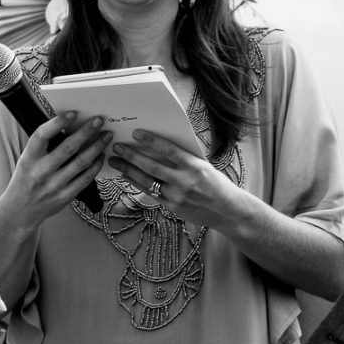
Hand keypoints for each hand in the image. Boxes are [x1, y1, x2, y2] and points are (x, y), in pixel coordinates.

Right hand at [0, 112, 111, 230]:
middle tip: (99, 120)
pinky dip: (95, 166)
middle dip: (86, 132)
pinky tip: (101, 156)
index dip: (58, 122)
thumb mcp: (27, 160)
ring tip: (106, 136)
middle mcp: (41, 171)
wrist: (20, 210)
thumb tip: (68, 127)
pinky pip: (85, 179)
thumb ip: (44, 147)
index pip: (42, 135)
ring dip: (97, 147)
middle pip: (68, 147)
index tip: (73, 113)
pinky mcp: (64, 197)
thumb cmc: (25, 179)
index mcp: (29, 158)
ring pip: (81, 162)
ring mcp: (54, 185)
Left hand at [109, 130, 244, 228]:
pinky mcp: (173, 207)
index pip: (169, 150)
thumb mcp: (203, 165)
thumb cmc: (216, 183)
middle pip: (152, 166)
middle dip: (131, 156)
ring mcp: (177, 196)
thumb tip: (158, 145)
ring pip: (147, 181)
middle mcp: (185, 181)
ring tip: (115, 161)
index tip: (136, 133)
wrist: (228, 211)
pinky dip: (136, 183)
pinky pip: (150, 193)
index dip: (151, 141)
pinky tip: (126, 176)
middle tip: (117, 147)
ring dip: (128, 170)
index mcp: (195, 166)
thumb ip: (183, 157)